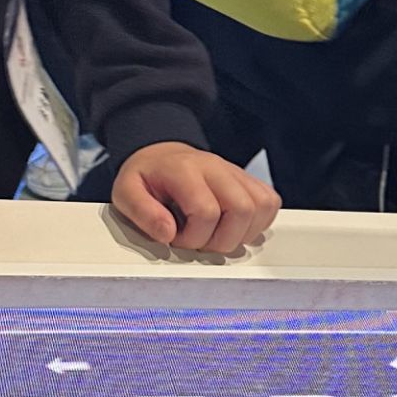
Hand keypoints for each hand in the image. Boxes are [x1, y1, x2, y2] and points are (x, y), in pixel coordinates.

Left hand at [111, 144, 279, 254]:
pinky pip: (270, 202)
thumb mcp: (126, 192)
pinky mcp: (248, 180)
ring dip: (243, 232)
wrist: (161, 155)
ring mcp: (235, 172)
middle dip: (222, 240)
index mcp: (184, 169)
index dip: (192, 237)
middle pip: (242, 209)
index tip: (176, 239)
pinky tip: (234, 227)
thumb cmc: (146, 177)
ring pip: (262, 206)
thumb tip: (167, 233)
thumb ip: (142, 212)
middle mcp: (215, 167)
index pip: (206, 211)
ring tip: (217, 235)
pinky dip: (258, 222)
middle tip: (200, 241)